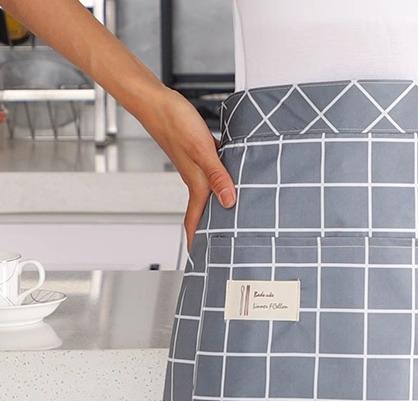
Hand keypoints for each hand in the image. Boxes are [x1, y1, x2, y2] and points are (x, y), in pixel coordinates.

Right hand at [145, 88, 236, 247]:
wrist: (156, 99)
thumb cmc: (175, 121)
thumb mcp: (202, 150)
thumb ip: (217, 176)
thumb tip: (229, 201)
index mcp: (196, 183)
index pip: (195, 219)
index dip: (197, 239)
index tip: (202, 258)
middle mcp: (196, 178)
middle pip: (205, 210)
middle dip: (211, 228)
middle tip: (223, 244)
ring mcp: (197, 167)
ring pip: (211, 192)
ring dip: (219, 205)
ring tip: (233, 217)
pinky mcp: (201, 153)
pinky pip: (215, 173)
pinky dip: (223, 181)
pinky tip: (235, 179)